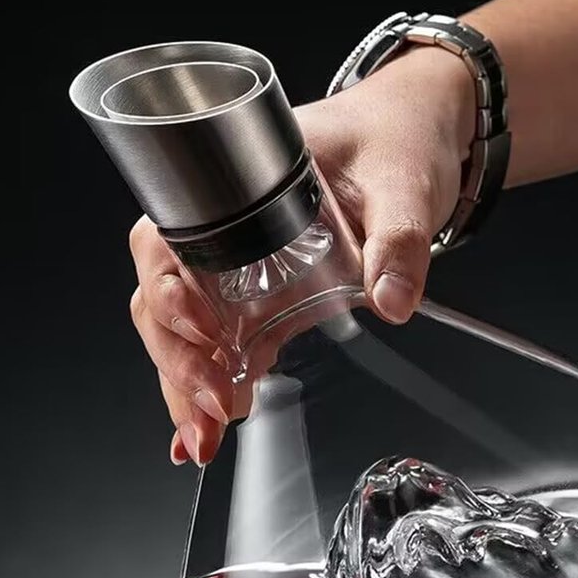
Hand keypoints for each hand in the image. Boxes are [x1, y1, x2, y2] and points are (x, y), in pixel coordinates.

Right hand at [128, 47, 475, 465]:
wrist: (412, 137)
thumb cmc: (394, 137)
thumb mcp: (402, 182)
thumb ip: (399, 239)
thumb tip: (392, 299)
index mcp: (237, 189)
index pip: (169, 240)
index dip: (168, 289)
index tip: (201, 330)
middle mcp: (226, 233)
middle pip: (165, 299)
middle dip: (177, 359)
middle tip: (209, 408)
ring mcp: (244, 271)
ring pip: (188, 333)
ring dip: (187, 388)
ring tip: (202, 440)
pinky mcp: (270, 299)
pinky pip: (229, 346)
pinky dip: (216, 386)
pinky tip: (211, 426)